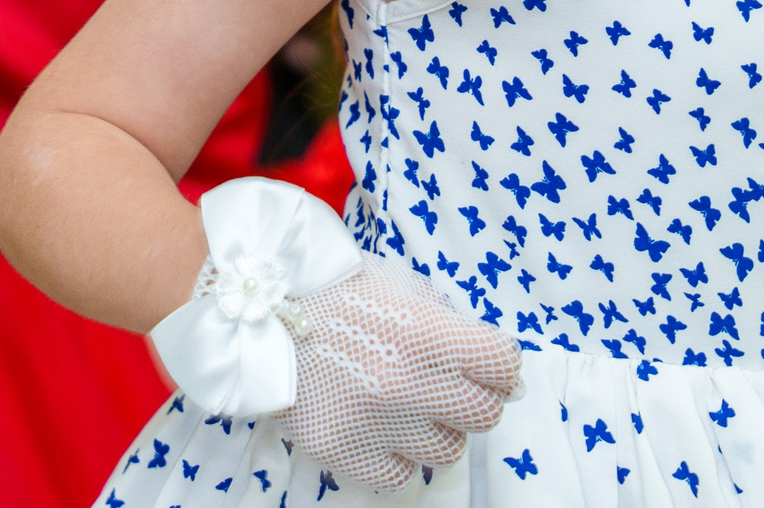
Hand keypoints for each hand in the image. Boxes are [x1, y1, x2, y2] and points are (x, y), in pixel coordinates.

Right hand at [280, 256, 521, 489]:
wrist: (261, 310)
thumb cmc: (341, 291)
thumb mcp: (406, 288)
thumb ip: (454, 325)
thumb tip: (502, 369)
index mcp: (426, 333)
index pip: (503, 365)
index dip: (500, 364)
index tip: (488, 364)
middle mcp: (405, 383)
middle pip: (484, 414)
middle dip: (474, 397)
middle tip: (450, 385)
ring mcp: (372, 423)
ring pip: (447, 450)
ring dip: (438, 428)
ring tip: (410, 404)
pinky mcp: (341, 452)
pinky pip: (400, 475)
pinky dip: (398, 455)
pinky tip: (382, 427)